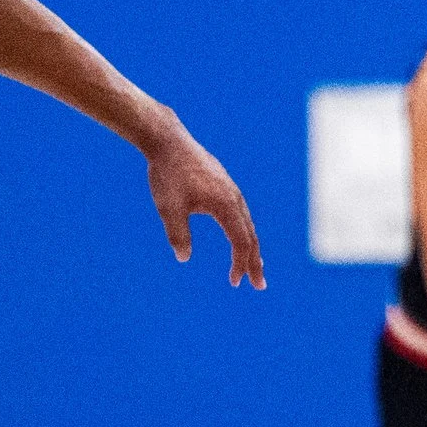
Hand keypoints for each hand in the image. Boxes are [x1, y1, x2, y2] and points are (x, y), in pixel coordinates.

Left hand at [143, 115, 264, 288]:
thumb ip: (178, 234)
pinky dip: (243, 230)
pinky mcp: (224, 184)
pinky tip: (238, 236)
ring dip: (251, 247)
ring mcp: (231, 190)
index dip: (240, 265)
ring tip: (254, 264)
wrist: (168, 141)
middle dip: (255, 262)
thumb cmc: (168, 175)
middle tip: (258, 285)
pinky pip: (240, 213)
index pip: (241, 242)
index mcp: (225, 205)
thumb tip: (183, 257)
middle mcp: (234, 197)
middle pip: (251, 235)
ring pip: (247, 223)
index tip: (234, 283)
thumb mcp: (169, 208)